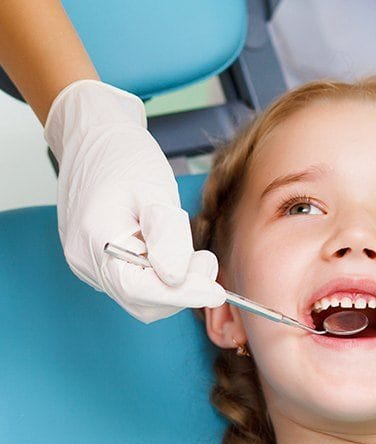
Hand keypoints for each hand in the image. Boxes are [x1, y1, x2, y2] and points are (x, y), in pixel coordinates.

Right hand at [44, 80, 226, 321]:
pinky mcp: (99, 264)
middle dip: (182, 290)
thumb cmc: (123, 157)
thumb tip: (178, 279)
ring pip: (142, 298)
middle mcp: (85, 261)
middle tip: (205, 260)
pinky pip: (137, 284)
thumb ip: (168, 237)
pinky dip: (162, 277)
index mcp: (94, 241)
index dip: (183, 295)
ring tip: (187, 249)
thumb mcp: (155, 191)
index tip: (216, 292)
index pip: (140, 290)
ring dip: (175, 284)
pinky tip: (170, 251)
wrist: (93, 138)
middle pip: (142, 301)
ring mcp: (89, 264)